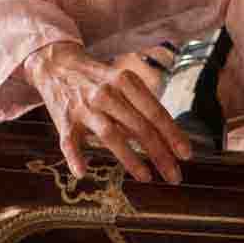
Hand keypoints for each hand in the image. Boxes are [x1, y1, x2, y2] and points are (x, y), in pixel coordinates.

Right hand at [21, 40, 190, 182]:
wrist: (57, 65)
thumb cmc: (99, 80)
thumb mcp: (123, 82)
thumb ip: (143, 105)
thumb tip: (170, 135)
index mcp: (125, 81)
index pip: (154, 111)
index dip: (172, 134)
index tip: (186, 154)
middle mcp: (105, 93)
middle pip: (138, 126)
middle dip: (159, 153)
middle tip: (174, 176)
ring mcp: (84, 107)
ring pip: (110, 135)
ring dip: (130, 158)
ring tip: (147, 177)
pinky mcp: (65, 121)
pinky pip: (69, 142)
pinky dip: (75, 157)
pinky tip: (83, 172)